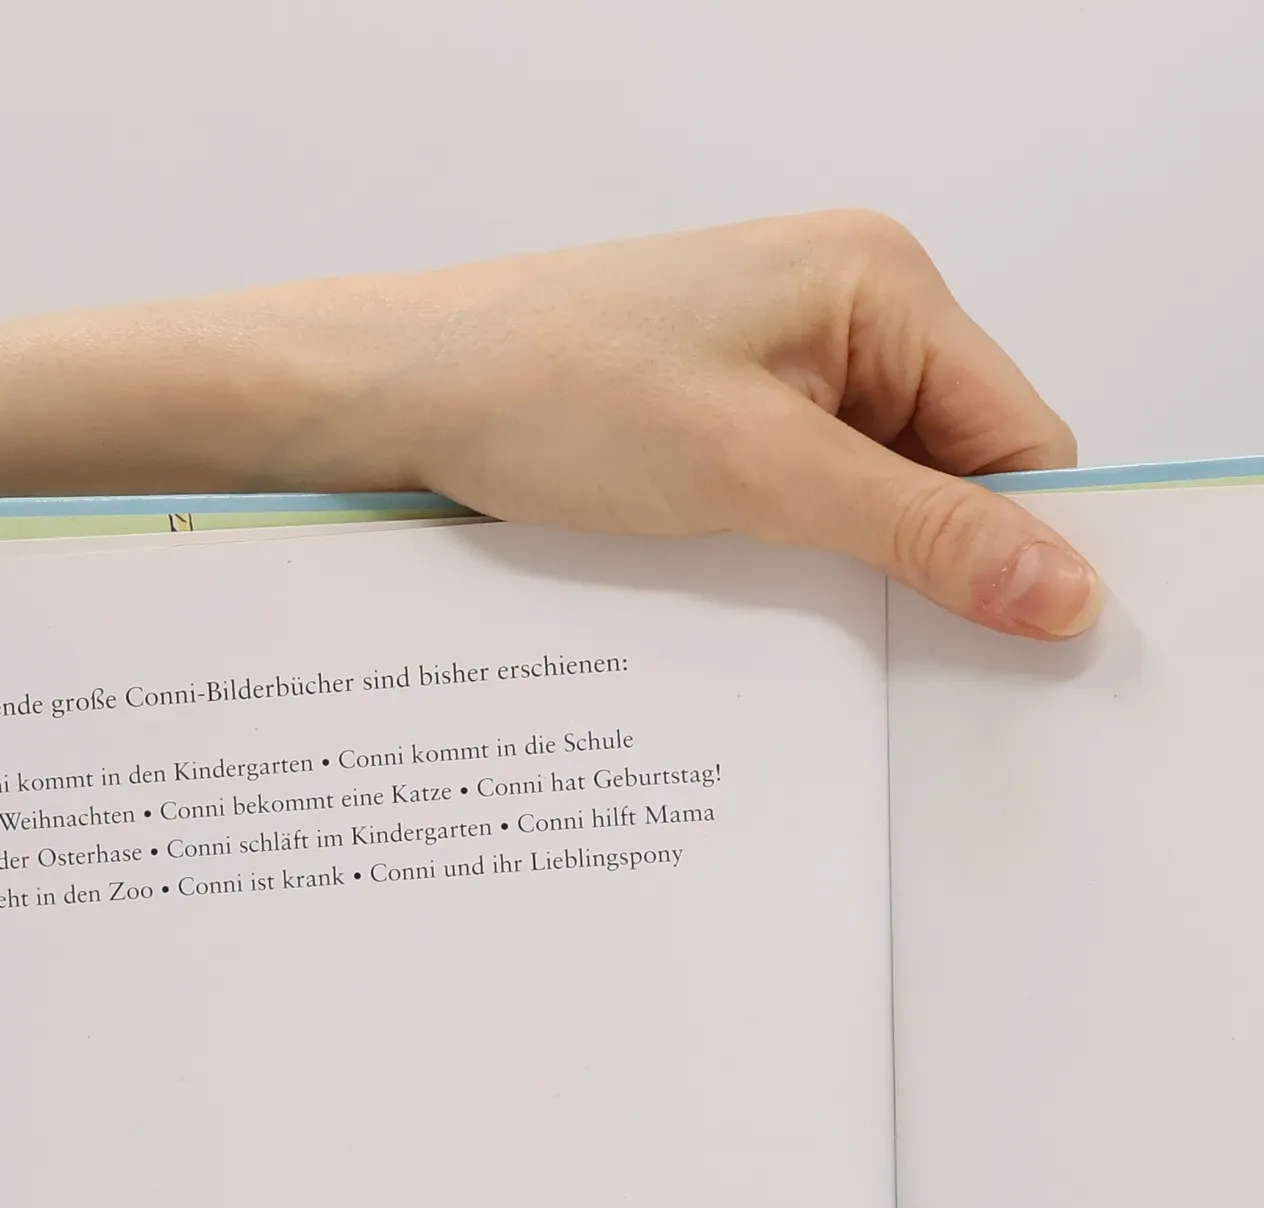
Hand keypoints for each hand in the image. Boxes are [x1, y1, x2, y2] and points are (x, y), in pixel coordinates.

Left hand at [352, 210, 1098, 638]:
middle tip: (904, 667)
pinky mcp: (723, 417)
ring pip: (871, 495)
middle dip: (929, 563)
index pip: (1018, 436)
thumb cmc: (551, 389)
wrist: (401, 394)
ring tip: (805, 626)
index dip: (1021, 544)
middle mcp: (845, 312)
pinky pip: (801, 499)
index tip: (1014, 650)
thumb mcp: (755, 471)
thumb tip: (1063, 588)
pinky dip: (792, 556)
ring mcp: (780, 366)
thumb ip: (916, 530)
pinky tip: (757, 600)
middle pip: (950, 469)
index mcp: (882, 283)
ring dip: (851, 567)